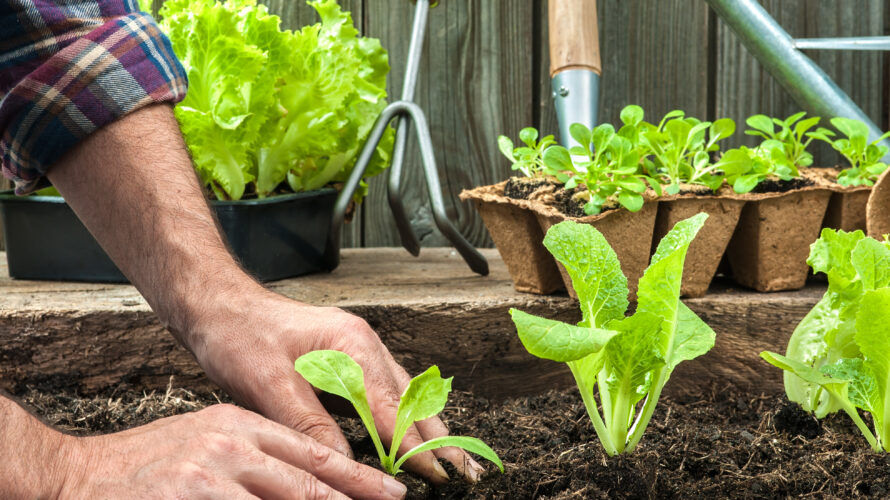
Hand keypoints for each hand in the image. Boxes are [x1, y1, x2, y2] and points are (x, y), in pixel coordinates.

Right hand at [60, 404, 406, 498]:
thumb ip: (256, 458)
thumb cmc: (149, 462)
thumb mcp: (209, 439)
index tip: (390, 492)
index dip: (355, 476)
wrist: (81, 474)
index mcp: (240, 425)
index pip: (311, 451)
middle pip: (306, 481)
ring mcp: (208, 477)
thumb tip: (305, 483)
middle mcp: (230, 446)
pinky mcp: (189, 498)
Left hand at [187, 289, 484, 483]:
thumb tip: (344, 464)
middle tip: (466, 471)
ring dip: (427, 428)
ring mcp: (359, 349)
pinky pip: (387, 390)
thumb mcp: (268, 384)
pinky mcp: (348, 358)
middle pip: (412, 398)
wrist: (218, 304)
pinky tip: (412, 434)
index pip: (393, 407)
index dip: (416, 445)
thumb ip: (310, 424)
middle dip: (439, 437)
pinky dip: (405, 416)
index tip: (438, 475)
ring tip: (451, 458)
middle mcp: (364, 345)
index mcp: (352, 345)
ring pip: (405, 394)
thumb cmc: (239, 335)